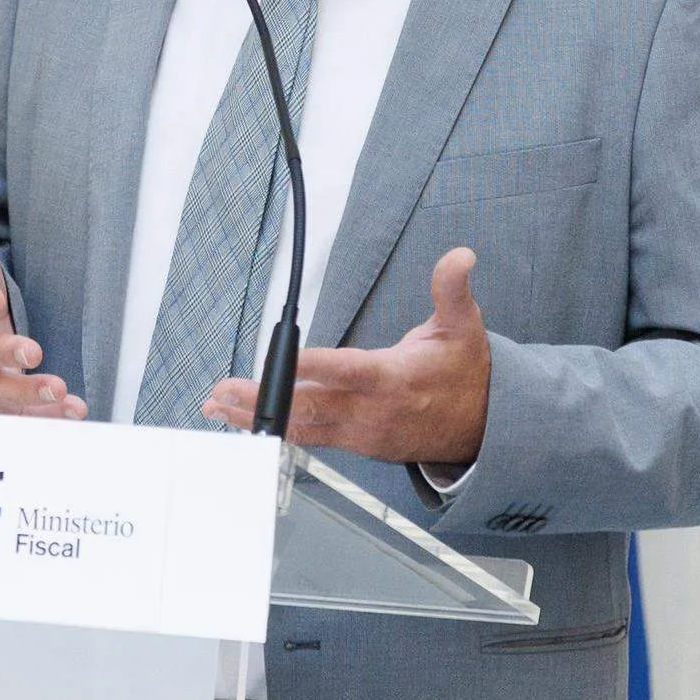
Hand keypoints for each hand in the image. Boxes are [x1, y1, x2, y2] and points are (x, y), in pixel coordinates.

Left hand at [201, 247, 489, 463]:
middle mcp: (371, 411)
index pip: (348, 371)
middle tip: (224, 389)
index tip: (284, 358)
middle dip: (264, 397)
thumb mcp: (464, 326)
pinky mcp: (353, 443)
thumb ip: (452, 288)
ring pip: (302, 426)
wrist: (480, 428)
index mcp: (394, 378)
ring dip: (258, 415)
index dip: (315, 366)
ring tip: (218, 404)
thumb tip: (461, 255)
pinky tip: (245, 419)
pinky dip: (275, 427)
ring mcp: (359, 432)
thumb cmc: (464, 374)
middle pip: (311, 405)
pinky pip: (308, 437)